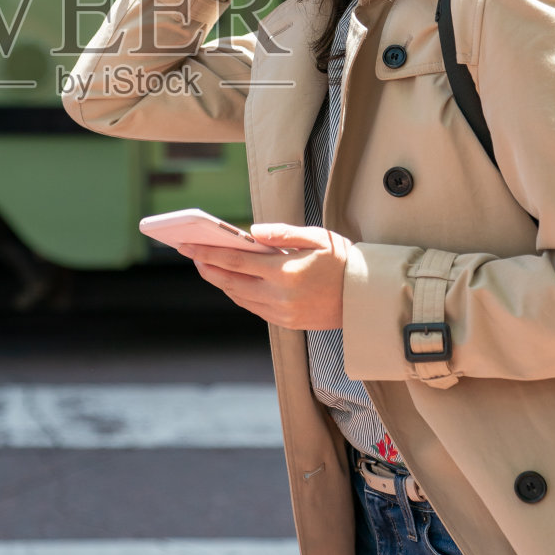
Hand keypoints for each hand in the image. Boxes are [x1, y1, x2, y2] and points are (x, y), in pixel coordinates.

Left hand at [177, 224, 349, 329]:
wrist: (366, 297)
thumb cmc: (342, 261)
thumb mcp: (316, 237)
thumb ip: (282, 233)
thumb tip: (251, 232)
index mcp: (286, 273)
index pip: (236, 262)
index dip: (208, 253)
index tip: (188, 245)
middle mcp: (280, 296)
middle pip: (231, 282)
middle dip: (207, 267)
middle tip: (191, 253)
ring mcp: (282, 313)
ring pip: (239, 297)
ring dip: (220, 281)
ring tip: (207, 265)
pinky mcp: (287, 323)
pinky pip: (253, 307)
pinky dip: (238, 293)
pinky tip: (232, 281)